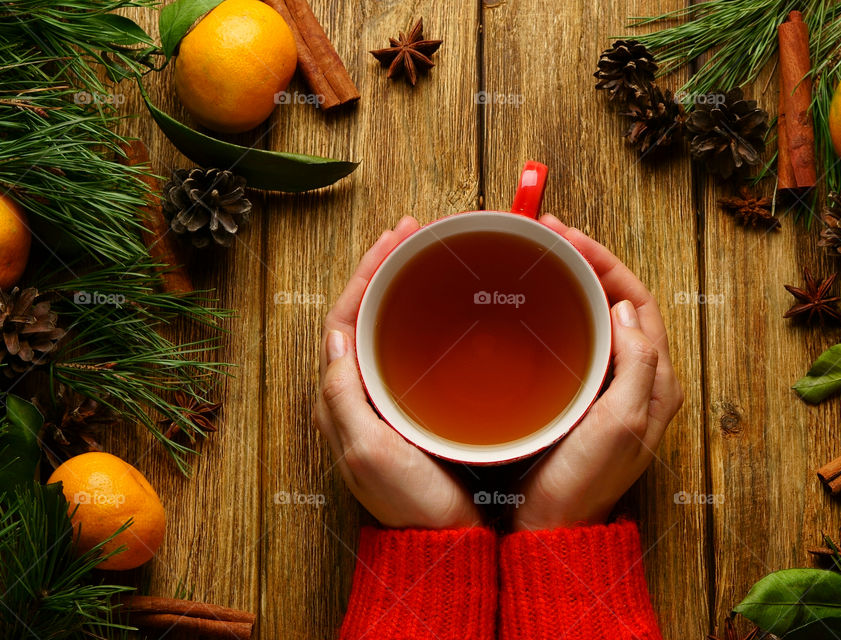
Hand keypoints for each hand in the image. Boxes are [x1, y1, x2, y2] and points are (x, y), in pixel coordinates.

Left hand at [314, 216, 482, 529]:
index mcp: (340, 400)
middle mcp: (357, 396)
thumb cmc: (410, 507)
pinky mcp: (413, 410)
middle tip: (412, 235)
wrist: (443, 547)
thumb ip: (343, 398)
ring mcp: (385, 402)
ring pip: (384, 329)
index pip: (343, 319)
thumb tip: (335, 337)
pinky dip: (419, 320)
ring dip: (399, 289)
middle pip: (360, 315)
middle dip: (382, 270)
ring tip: (424, 256)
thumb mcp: (368, 451)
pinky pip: (407, 351)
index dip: (364, 274)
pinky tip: (444, 309)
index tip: (394, 241)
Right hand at [509, 214, 683, 531]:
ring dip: (574, 284)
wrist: (552, 529)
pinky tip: (534, 306)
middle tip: (551, 235)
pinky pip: (576, 342)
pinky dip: (560, 315)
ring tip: (543, 256)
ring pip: (596, 318)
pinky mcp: (579, 398)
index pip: (638, 301)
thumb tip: (624, 309)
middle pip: (618, 303)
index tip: (570, 239)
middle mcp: (636, 379)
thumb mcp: (623, 421)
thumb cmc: (586, 482)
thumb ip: (637, 364)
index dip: (607, 264)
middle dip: (588, 264)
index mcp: (655, 380)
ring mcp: (606, 388)